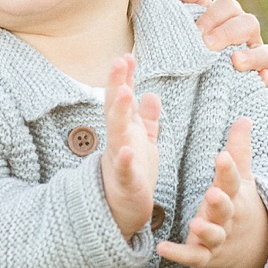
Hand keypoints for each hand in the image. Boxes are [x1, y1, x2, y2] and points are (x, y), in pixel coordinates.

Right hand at [99, 54, 161, 238]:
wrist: (123, 212)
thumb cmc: (134, 175)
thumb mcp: (142, 143)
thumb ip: (146, 120)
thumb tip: (152, 94)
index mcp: (125, 131)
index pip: (122, 99)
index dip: (124, 78)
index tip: (126, 56)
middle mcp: (119, 141)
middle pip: (116, 109)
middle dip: (117, 85)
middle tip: (119, 62)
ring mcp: (119, 160)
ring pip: (117, 133)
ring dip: (120, 114)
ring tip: (125, 93)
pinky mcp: (126, 183)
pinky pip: (125, 170)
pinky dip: (125, 161)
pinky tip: (127, 150)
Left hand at [156, 118, 267, 267]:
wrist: (252, 246)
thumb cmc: (238, 203)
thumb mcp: (242, 178)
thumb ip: (239, 150)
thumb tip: (245, 118)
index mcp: (235, 194)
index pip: (233, 180)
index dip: (228, 169)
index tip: (222, 156)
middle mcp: (228, 216)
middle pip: (225, 208)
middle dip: (220, 202)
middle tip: (213, 193)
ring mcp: (218, 237)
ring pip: (213, 235)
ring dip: (206, 231)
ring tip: (195, 224)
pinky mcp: (206, 256)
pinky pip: (193, 257)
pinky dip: (179, 254)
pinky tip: (162, 248)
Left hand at [173, 0, 267, 92]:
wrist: (192, 85)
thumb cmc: (190, 50)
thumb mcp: (185, 29)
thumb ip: (184, 8)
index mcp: (226, 19)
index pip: (226, 5)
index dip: (211, 14)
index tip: (195, 29)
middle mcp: (246, 35)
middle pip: (248, 23)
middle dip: (227, 33)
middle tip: (206, 44)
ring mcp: (258, 58)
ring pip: (267, 51)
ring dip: (253, 56)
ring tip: (235, 61)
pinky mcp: (265, 81)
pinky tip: (261, 80)